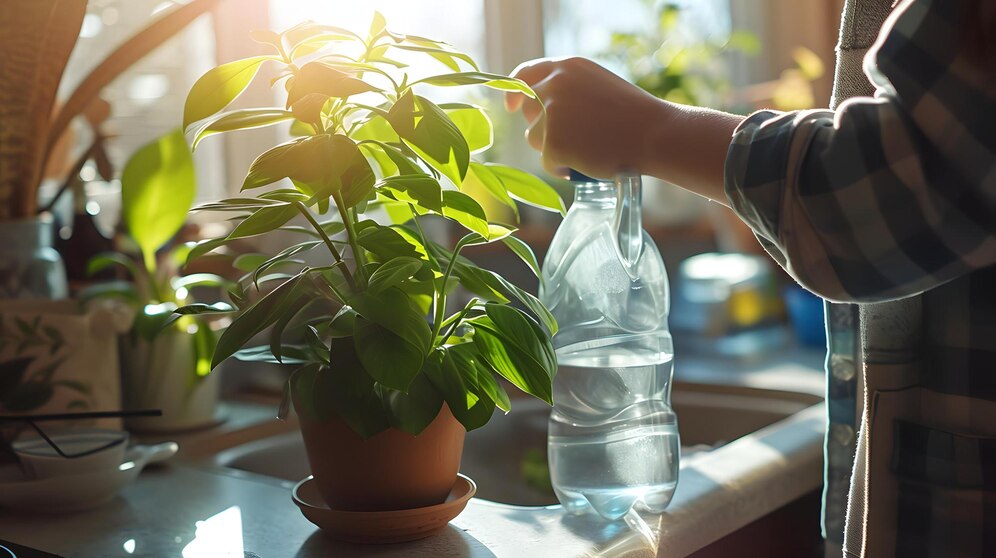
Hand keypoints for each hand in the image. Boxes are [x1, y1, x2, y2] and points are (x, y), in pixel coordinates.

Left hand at [505, 57, 667, 177]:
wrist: (653, 135)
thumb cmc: (631, 115)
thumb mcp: (596, 85)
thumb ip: (567, 87)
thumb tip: (535, 102)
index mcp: (566, 67)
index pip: (525, 75)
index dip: (514, 92)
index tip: (511, 106)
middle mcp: (554, 85)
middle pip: (528, 111)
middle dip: (542, 126)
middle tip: (572, 136)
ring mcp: (551, 114)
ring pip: (534, 139)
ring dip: (553, 148)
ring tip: (587, 148)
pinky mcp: (553, 143)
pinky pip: (547, 162)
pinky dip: (563, 168)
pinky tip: (588, 162)